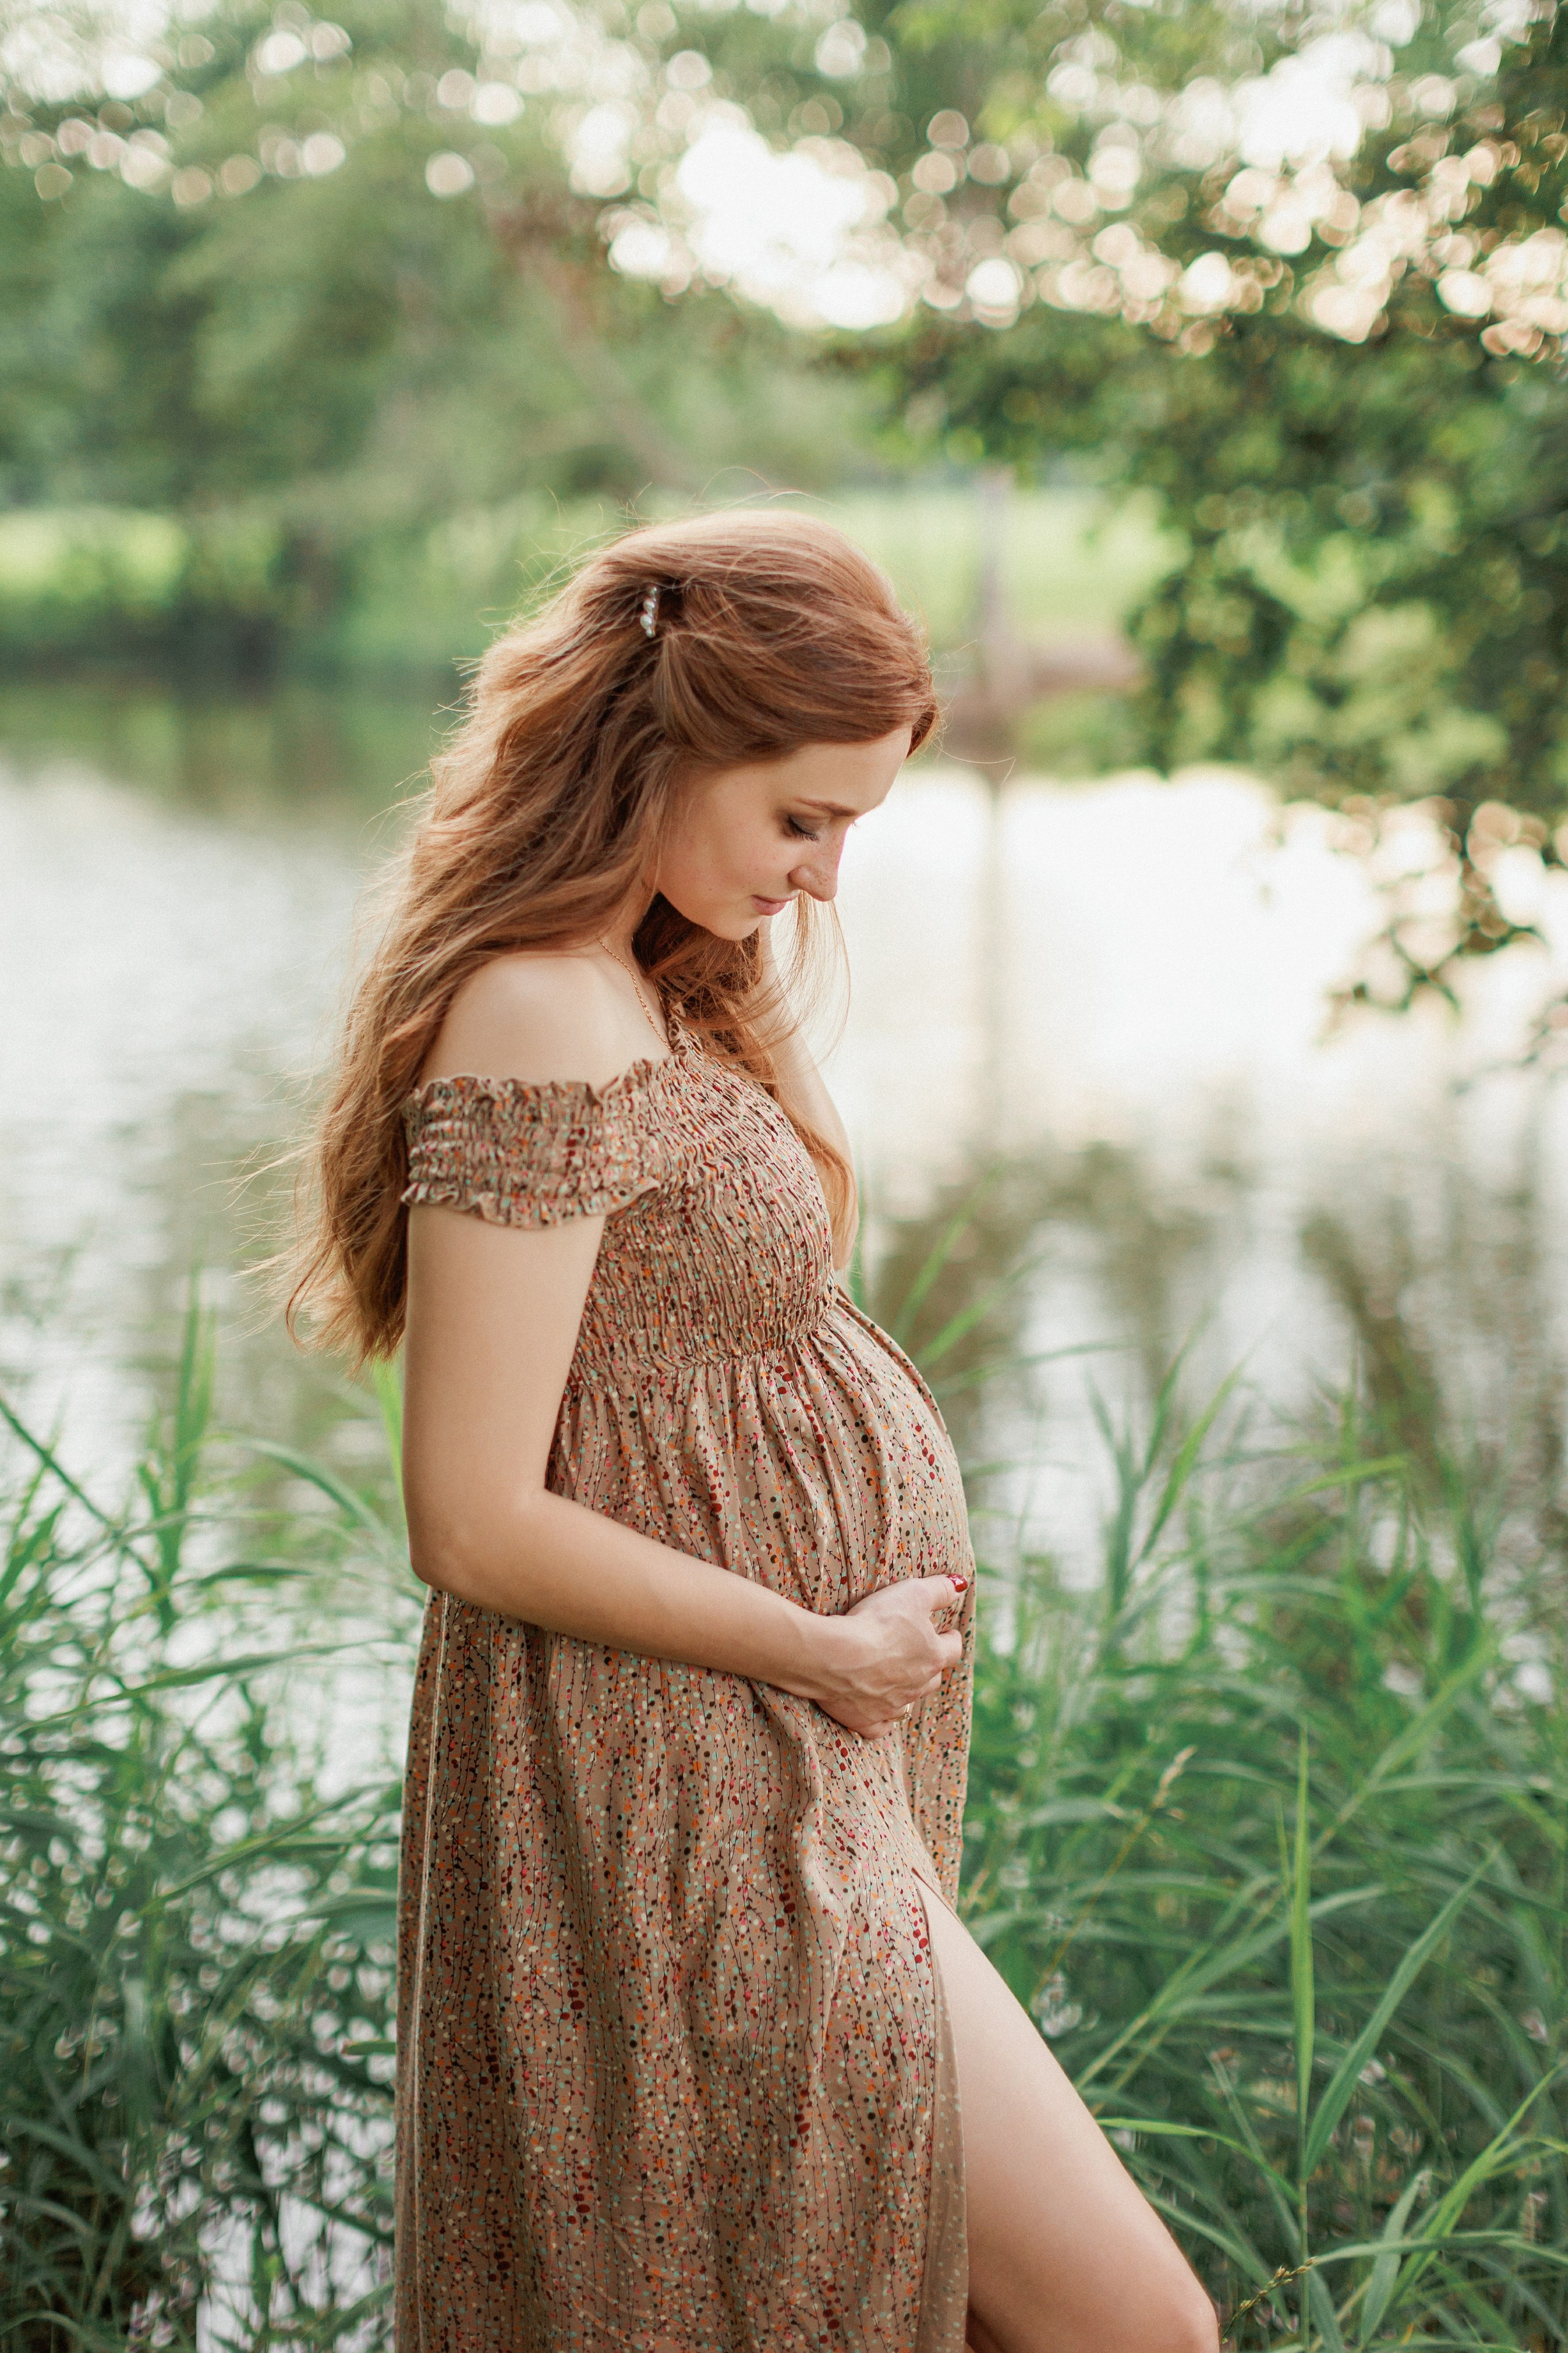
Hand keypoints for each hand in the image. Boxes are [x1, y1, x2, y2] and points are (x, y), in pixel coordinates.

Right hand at [800, 1575, 967, 1738]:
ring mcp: (892, 1706)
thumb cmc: (876, 1622)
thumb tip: (961, 1584)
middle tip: (922, 1655)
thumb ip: (940, 1589)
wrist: (835, 1656)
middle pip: (933, 1678)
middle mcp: (917, 1685)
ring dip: (908, 1691)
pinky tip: (879, 1712)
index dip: (951, 1639)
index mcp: (932, 1657)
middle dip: (930, 1666)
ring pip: (908, 1701)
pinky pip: (881, 1726)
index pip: (952, 1649)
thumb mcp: (912, 1593)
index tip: (948, 1633)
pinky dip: (882, 1719)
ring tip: (900, 1680)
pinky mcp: (867, 1720)